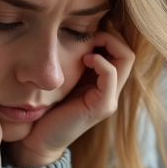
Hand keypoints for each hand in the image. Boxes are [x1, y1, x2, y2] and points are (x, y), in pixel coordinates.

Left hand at [8, 28, 134, 167]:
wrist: (39, 138)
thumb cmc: (46, 105)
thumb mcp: (62, 75)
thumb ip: (73, 58)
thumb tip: (73, 29)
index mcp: (103, 81)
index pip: (122, 48)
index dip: (110, 34)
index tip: (88, 30)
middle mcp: (111, 89)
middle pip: (128, 50)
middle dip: (111, 35)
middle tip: (91, 33)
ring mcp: (109, 98)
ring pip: (126, 58)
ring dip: (108, 43)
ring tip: (87, 46)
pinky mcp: (102, 106)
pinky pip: (111, 75)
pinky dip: (101, 62)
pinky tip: (85, 59)